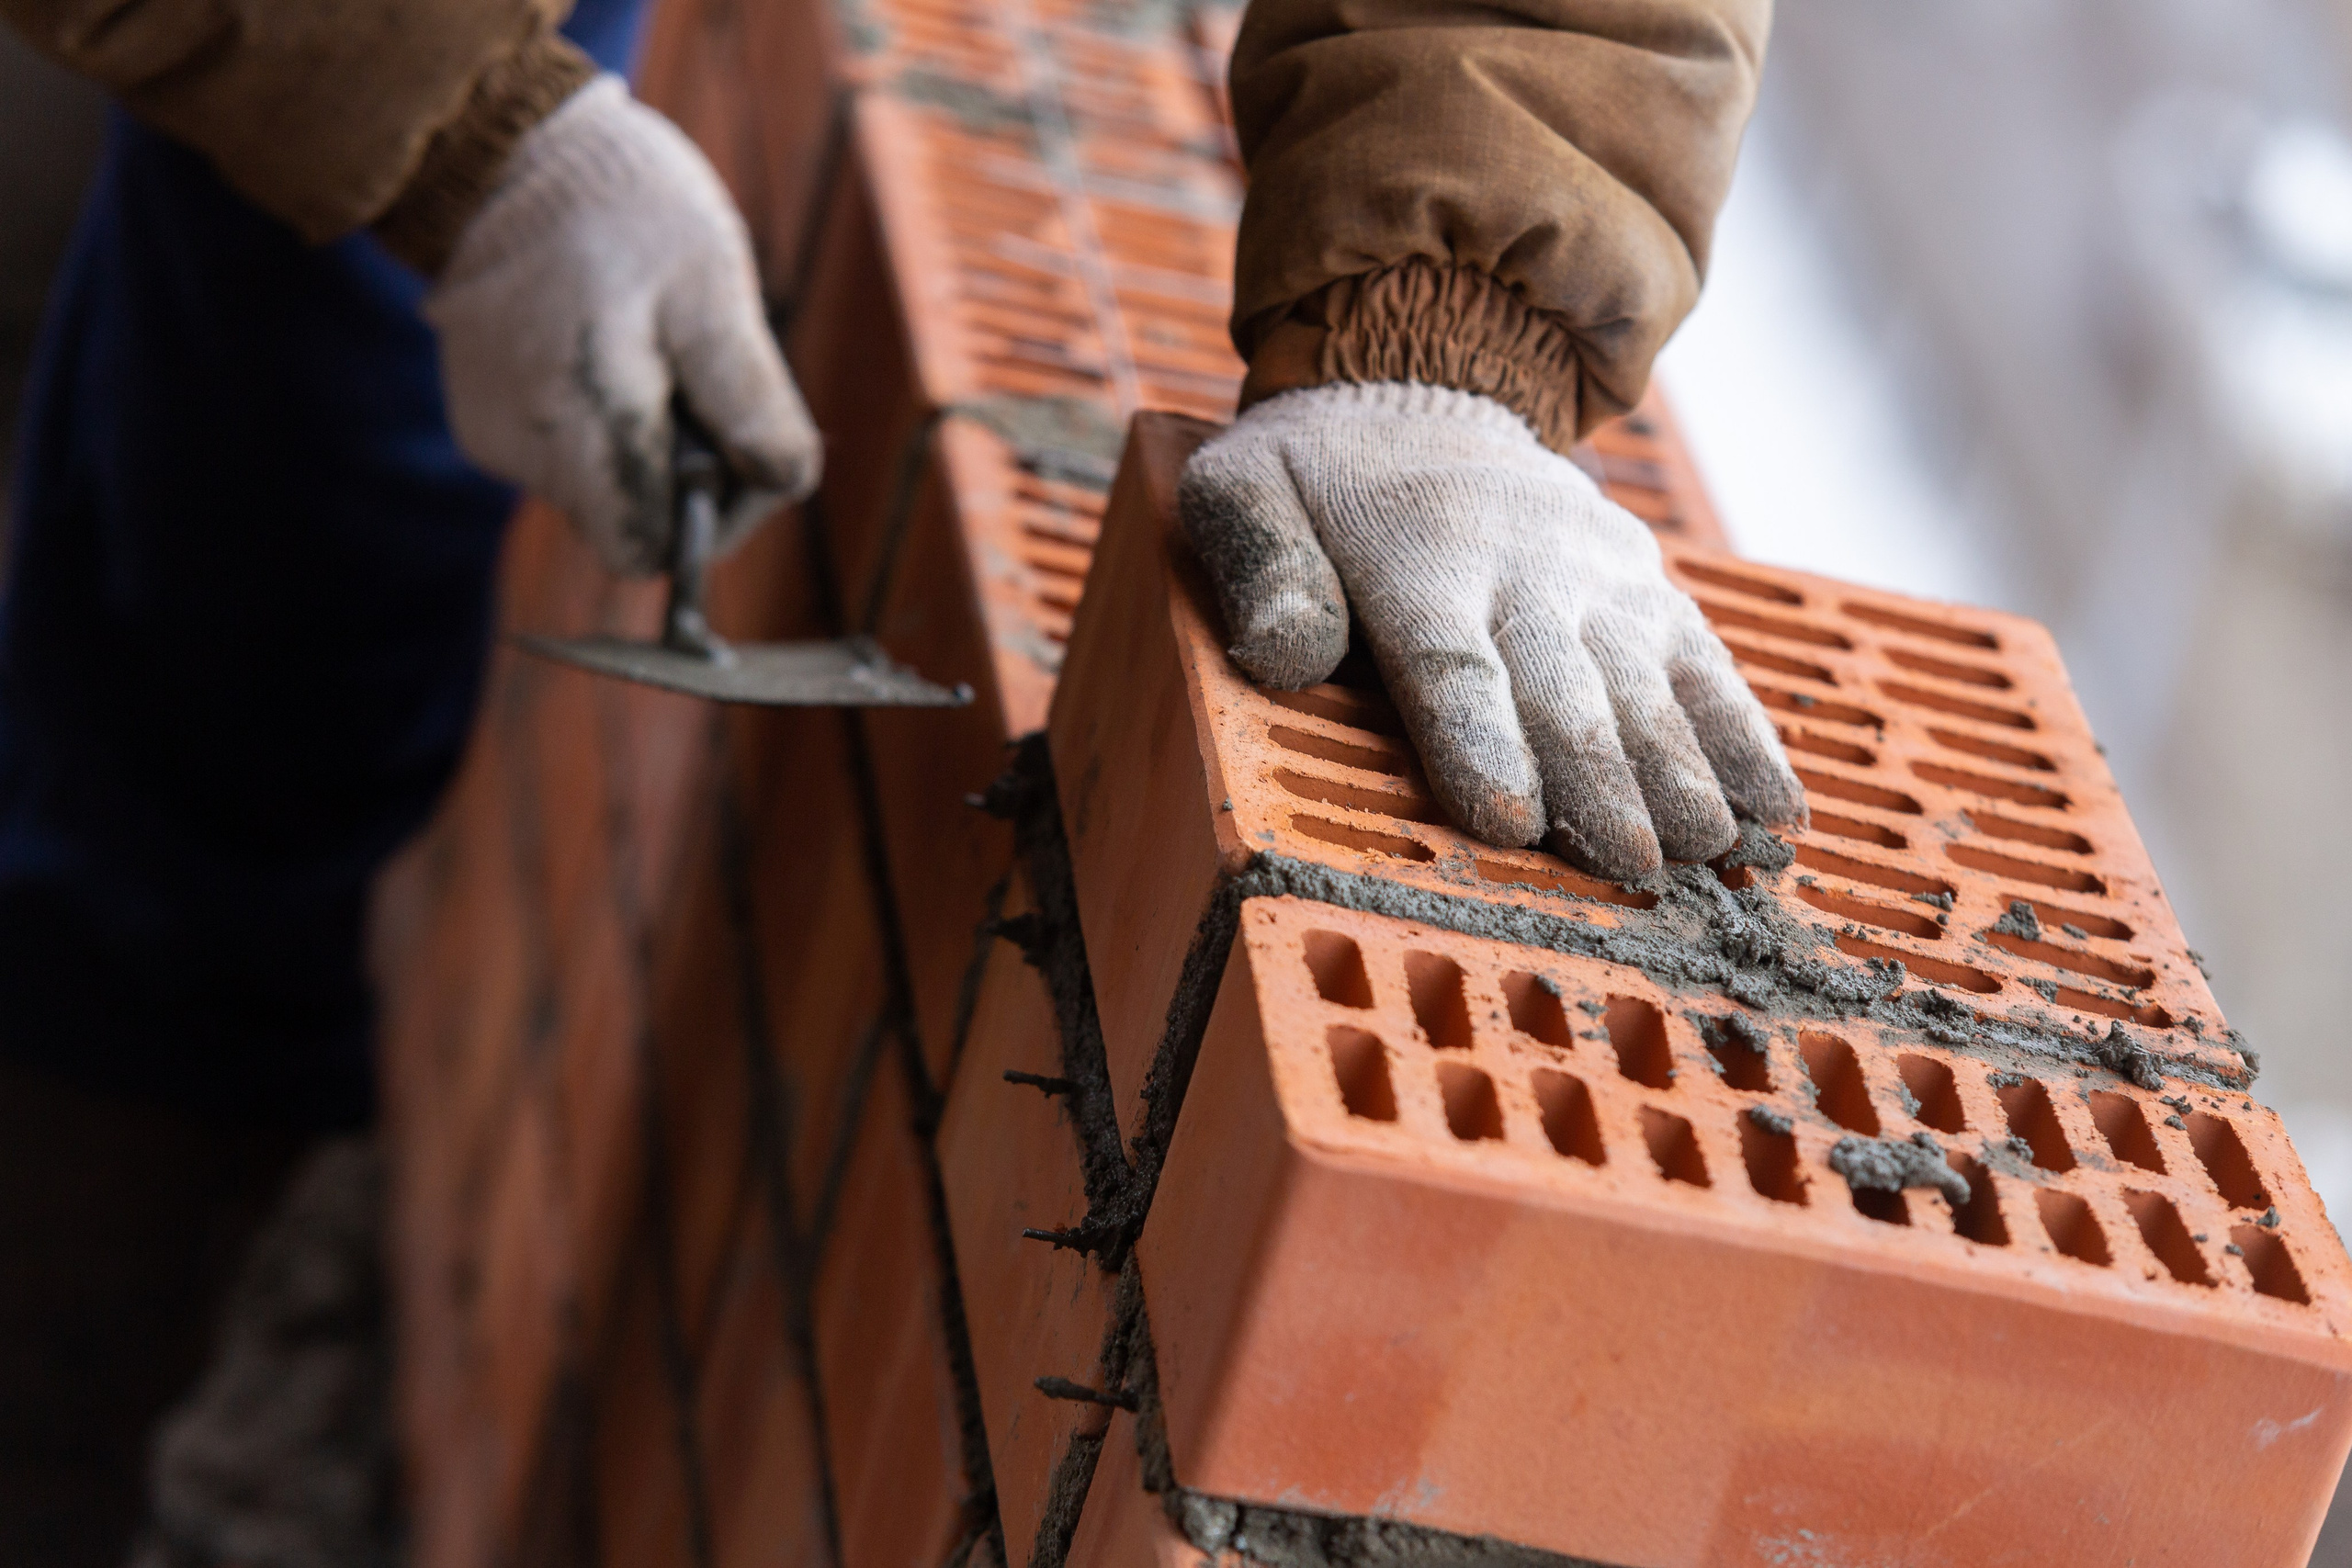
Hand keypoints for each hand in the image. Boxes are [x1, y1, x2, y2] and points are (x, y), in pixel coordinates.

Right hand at [425, 76, 820, 574]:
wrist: (509, 150)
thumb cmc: (627, 211)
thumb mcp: (715, 291)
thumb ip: (750, 400)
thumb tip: (783, 482)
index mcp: (585, 428)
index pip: (650, 548)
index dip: (709, 518)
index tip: (735, 442)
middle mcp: (525, 451)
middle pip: (627, 524)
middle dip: (680, 473)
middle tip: (694, 377)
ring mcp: (495, 437)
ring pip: (599, 488)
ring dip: (641, 438)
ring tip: (644, 343)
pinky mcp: (483, 416)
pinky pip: (564, 450)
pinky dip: (599, 415)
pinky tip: (604, 340)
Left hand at [1178, 382, 1803, 879]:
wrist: (1421, 385)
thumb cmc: (1317, 476)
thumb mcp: (1245, 491)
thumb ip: (1262, 570)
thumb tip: (1285, 654)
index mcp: (1417, 562)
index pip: (1453, 665)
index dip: (1483, 743)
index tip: (1512, 819)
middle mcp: (1524, 569)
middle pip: (1565, 692)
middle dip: (1602, 784)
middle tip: (1635, 869)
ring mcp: (1599, 581)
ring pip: (1648, 687)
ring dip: (1688, 775)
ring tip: (1719, 854)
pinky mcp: (1651, 592)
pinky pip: (1707, 670)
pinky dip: (1748, 742)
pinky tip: (1779, 814)